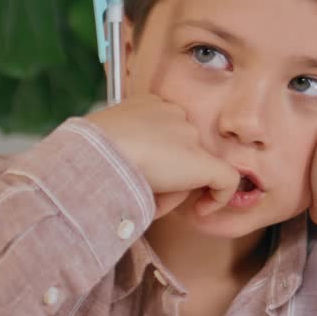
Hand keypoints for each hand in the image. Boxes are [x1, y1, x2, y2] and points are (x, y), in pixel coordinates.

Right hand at [86, 95, 238, 218]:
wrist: (98, 157)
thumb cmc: (90, 155)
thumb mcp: (105, 144)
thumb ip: (125, 148)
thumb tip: (139, 172)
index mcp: (147, 104)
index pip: (162, 131)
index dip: (156, 157)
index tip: (141, 172)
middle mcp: (172, 112)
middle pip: (179, 149)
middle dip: (166, 173)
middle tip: (142, 188)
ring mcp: (189, 135)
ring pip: (193, 167)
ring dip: (174, 188)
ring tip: (149, 197)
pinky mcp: (203, 162)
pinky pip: (226, 180)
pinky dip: (219, 197)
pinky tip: (201, 211)